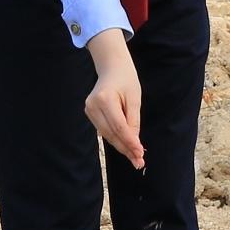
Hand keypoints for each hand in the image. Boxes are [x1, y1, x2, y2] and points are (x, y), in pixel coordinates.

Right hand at [83, 29, 144, 166]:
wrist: (112, 67)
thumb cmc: (126, 80)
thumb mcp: (134, 99)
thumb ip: (133, 121)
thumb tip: (134, 144)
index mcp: (105, 99)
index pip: (119, 126)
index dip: (130, 142)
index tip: (140, 154)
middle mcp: (93, 105)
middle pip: (111, 133)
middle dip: (126, 148)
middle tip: (139, 162)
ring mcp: (88, 109)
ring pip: (107, 134)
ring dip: (121, 146)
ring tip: (135, 158)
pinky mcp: (89, 112)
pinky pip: (104, 130)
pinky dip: (115, 138)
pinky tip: (126, 146)